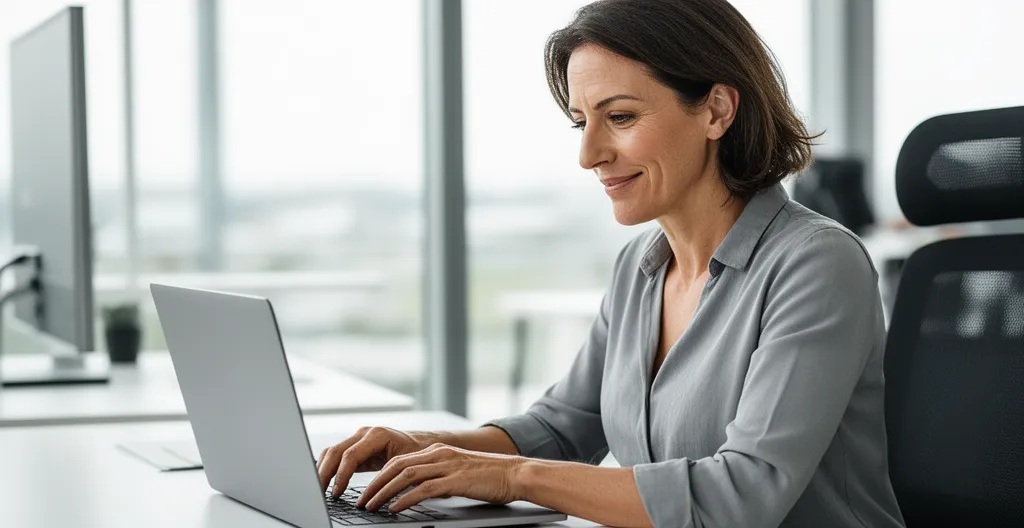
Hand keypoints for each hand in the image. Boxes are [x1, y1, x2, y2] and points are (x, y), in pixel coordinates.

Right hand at [316, 426, 438, 495]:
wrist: (421, 443)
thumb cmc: (418, 454)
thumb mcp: (406, 464)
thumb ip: (389, 475)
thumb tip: (375, 495)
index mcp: (378, 435)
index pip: (351, 455)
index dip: (341, 475)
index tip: (336, 493)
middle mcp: (365, 432)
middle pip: (335, 451)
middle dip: (325, 473)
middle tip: (319, 493)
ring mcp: (359, 437)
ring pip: (332, 452)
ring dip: (323, 470)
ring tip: (319, 490)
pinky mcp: (356, 445)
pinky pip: (337, 455)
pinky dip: (329, 468)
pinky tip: (326, 482)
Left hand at [356, 443, 525, 512]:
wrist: (516, 474)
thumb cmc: (490, 477)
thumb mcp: (457, 473)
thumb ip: (437, 478)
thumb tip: (416, 493)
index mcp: (437, 450)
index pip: (399, 460)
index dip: (379, 475)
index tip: (366, 490)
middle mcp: (439, 454)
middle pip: (396, 466)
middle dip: (375, 484)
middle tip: (361, 500)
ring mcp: (447, 465)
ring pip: (405, 476)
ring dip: (384, 492)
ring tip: (371, 506)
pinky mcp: (455, 479)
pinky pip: (423, 489)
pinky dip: (405, 499)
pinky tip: (395, 509)